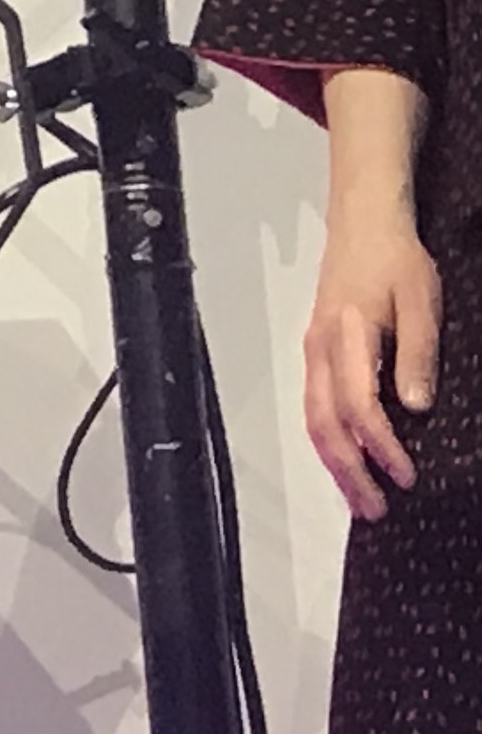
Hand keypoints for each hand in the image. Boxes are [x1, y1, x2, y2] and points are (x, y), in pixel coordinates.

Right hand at [308, 202, 441, 519]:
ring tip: (359, 498)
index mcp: (345, 337)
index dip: (380, 445)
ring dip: (334, 462)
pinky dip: (329, 439)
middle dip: (347, 471)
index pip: (359, 405)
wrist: (364, 223)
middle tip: (374, 510)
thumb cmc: (395, 259)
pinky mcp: (317, 351)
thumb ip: (416, 353)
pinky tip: (346, 457)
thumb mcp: (420, 301)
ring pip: (314, 418)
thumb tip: (413, 406)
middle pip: (324, 422)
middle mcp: (320, 350)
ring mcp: (314, 351)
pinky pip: (316, 405)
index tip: (406, 475)